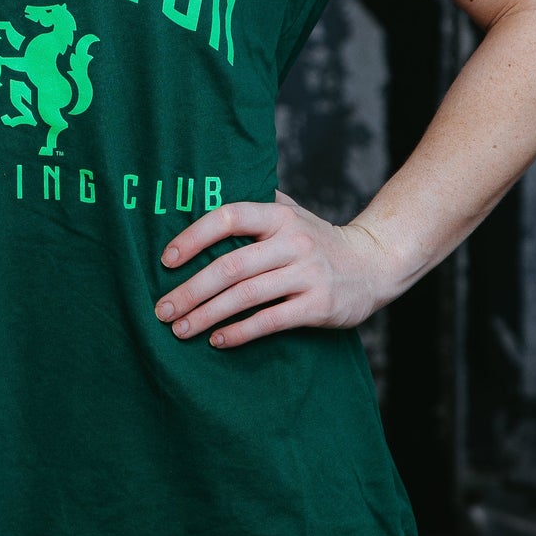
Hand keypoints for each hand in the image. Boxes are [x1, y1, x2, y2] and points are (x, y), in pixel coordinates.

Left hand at [153, 190, 398, 348]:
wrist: (373, 264)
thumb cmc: (316, 238)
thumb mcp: (290, 212)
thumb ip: (253, 206)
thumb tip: (202, 195)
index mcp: (278, 215)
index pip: (229, 216)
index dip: (195, 236)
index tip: (166, 260)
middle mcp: (292, 241)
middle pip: (231, 266)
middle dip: (191, 290)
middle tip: (162, 309)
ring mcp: (307, 274)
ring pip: (246, 296)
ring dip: (207, 315)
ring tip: (181, 329)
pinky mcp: (318, 306)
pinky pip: (271, 321)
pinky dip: (240, 332)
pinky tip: (217, 340)